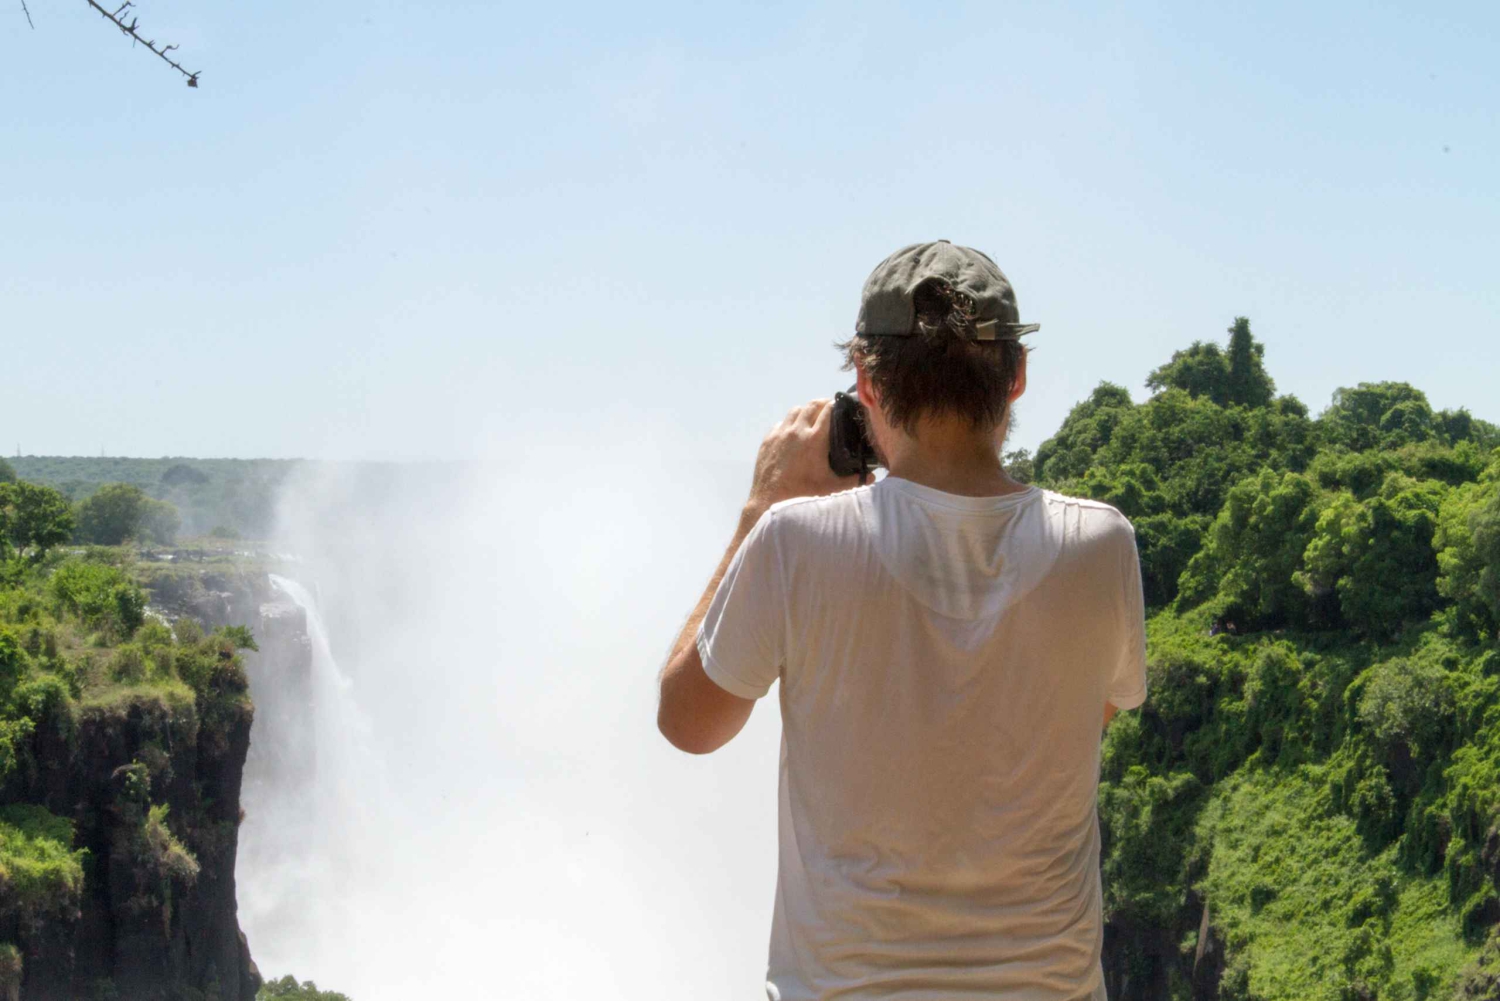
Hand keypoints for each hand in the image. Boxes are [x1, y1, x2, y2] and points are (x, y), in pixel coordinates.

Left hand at [745, 399, 861, 517]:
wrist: (770, 500)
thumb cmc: (803, 494)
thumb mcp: (831, 488)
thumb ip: (853, 481)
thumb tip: (871, 478)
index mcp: (815, 439)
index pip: (828, 410)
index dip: (836, 405)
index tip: (841, 406)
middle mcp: (797, 432)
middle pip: (811, 405)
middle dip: (821, 404)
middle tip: (828, 408)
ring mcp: (780, 434)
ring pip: (794, 411)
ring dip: (804, 411)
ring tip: (811, 418)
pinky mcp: (768, 441)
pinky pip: (780, 424)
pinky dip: (789, 424)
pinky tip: (793, 433)